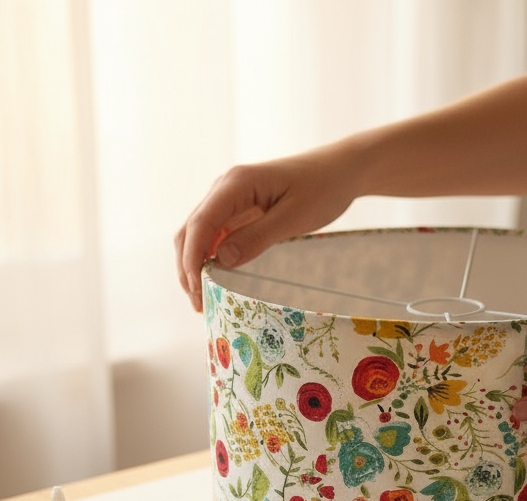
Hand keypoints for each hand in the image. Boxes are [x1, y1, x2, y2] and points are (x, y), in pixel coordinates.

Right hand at [174, 148, 358, 311]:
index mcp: (236, 184)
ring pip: (198, 235)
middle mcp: (225, 188)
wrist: (339, 170)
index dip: (192, 259)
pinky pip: (214, 235)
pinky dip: (209, 259)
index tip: (197, 290)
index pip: (201, 224)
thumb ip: (257, 238)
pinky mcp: (238, 209)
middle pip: (191, 230)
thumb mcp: (293, 218)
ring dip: (194, 266)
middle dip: (188, 268)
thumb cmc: (322, 189)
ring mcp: (229, 198)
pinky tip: (214, 280)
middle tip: (198, 305)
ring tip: (202, 300)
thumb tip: (220, 262)